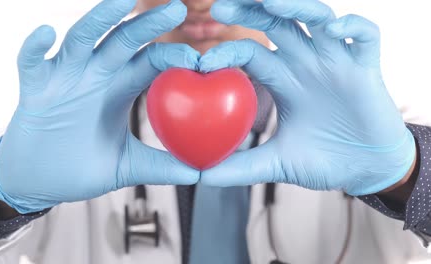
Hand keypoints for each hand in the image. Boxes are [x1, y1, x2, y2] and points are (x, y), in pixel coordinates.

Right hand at [0, 0, 199, 213]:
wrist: (41, 182)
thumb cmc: (83, 168)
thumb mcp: (129, 166)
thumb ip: (162, 166)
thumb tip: (199, 174)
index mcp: (120, 88)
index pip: (150, 60)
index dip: (173, 55)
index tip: (199, 60)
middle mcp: (95, 75)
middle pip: (124, 40)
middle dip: (149, 23)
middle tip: (178, 8)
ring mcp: (64, 78)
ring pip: (82, 38)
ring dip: (101, 18)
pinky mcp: (34, 89)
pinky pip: (31, 62)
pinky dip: (35, 47)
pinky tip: (47, 33)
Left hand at [200, 0, 415, 194]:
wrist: (366, 171)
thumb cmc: (323, 161)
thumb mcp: (275, 164)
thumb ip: (239, 167)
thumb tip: (199, 178)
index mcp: (283, 80)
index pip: (250, 52)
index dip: (227, 52)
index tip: (203, 63)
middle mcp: (307, 64)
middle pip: (277, 24)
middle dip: (250, 11)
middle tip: (220, 7)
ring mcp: (337, 62)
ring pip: (317, 18)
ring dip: (295, 6)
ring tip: (269, 2)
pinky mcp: (366, 69)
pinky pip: (365, 36)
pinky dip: (353, 27)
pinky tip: (334, 30)